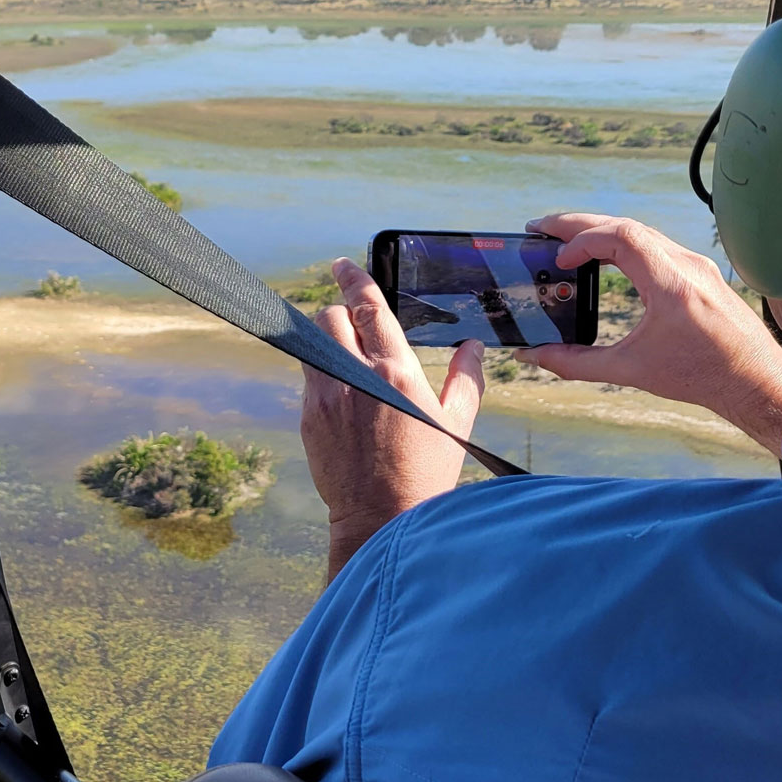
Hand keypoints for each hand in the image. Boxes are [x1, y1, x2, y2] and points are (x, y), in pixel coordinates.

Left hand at [302, 257, 484, 580]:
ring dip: (328, 342)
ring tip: (347, 358)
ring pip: (313, 345)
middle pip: (329, 318)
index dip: (353, 278)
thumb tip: (472, 348)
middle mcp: (355, 377)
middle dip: (339, 313)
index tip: (342, 264)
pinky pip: (310, 381)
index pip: (367, 307)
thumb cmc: (427, 472)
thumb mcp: (456, 423)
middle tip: (353, 324)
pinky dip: (325, 377)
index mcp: (396, 371)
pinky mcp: (309, 419)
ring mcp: (327, 398)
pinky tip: (345, 399)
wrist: (382, 518)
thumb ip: (466, 378)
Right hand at [516, 213, 781, 455]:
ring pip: (641, 232)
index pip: (622, 237)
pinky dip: (622, 243)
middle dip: (579, 224)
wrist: (753, 380)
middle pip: (626, 226)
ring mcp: (694, 265)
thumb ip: (576, 363)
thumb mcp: (631, 370)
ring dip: (601, 230)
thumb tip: (533, 356)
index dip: (582, 240)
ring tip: (565, 238)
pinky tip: (603, 254)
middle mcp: (685, 265)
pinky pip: (655, 244)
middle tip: (541, 227)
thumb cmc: (700, 376)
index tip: (559, 259)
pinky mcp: (698, 271)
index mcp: (671, 284)